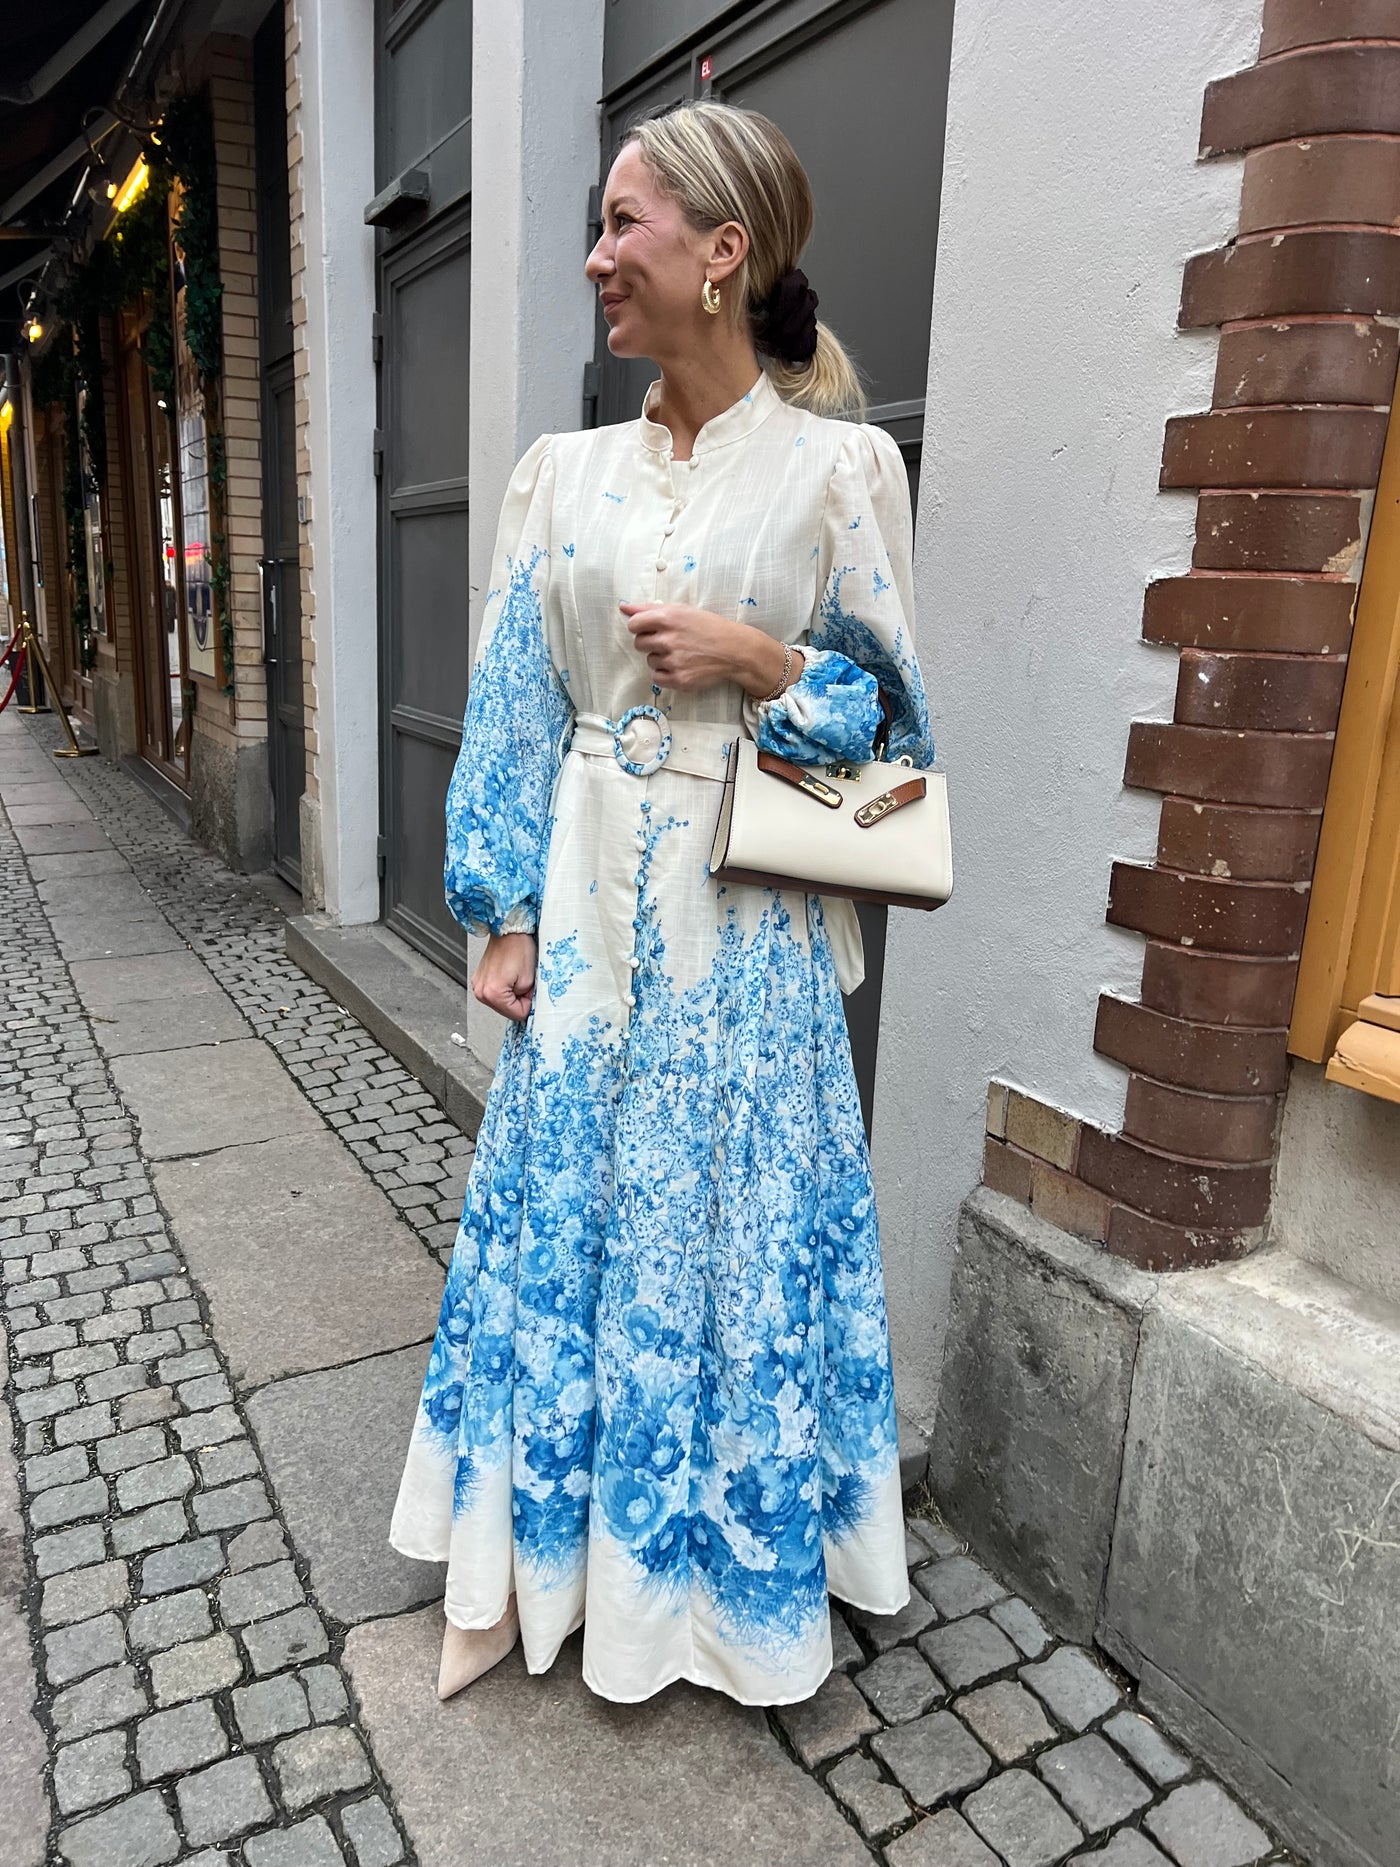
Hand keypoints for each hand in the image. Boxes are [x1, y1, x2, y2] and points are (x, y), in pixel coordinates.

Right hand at [471, 931, 536, 1021]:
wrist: (507, 931)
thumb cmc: (518, 948)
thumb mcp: (530, 979)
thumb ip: (528, 999)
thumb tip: (527, 1006)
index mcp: (493, 993)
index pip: (517, 1015)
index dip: (528, 1004)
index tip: (530, 992)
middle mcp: (481, 992)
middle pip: (507, 1011)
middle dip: (519, 1000)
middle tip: (524, 984)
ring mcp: (478, 986)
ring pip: (501, 1003)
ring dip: (512, 996)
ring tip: (515, 979)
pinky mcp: (479, 980)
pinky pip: (495, 994)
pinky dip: (504, 989)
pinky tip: (508, 977)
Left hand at [619, 603, 801, 696]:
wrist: (734, 650)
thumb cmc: (708, 627)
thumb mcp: (682, 610)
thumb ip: (649, 608)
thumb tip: (623, 607)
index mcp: (668, 618)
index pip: (634, 624)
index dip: (640, 627)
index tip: (650, 629)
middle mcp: (668, 639)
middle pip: (640, 644)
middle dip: (651, 642)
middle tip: (671, 641)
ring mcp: (673, 661)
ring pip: (649, 661)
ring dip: (660, 658)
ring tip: (681, 653)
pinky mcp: (679, 680)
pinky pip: (657, 678)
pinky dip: (666, 674)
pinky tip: (681, 666)